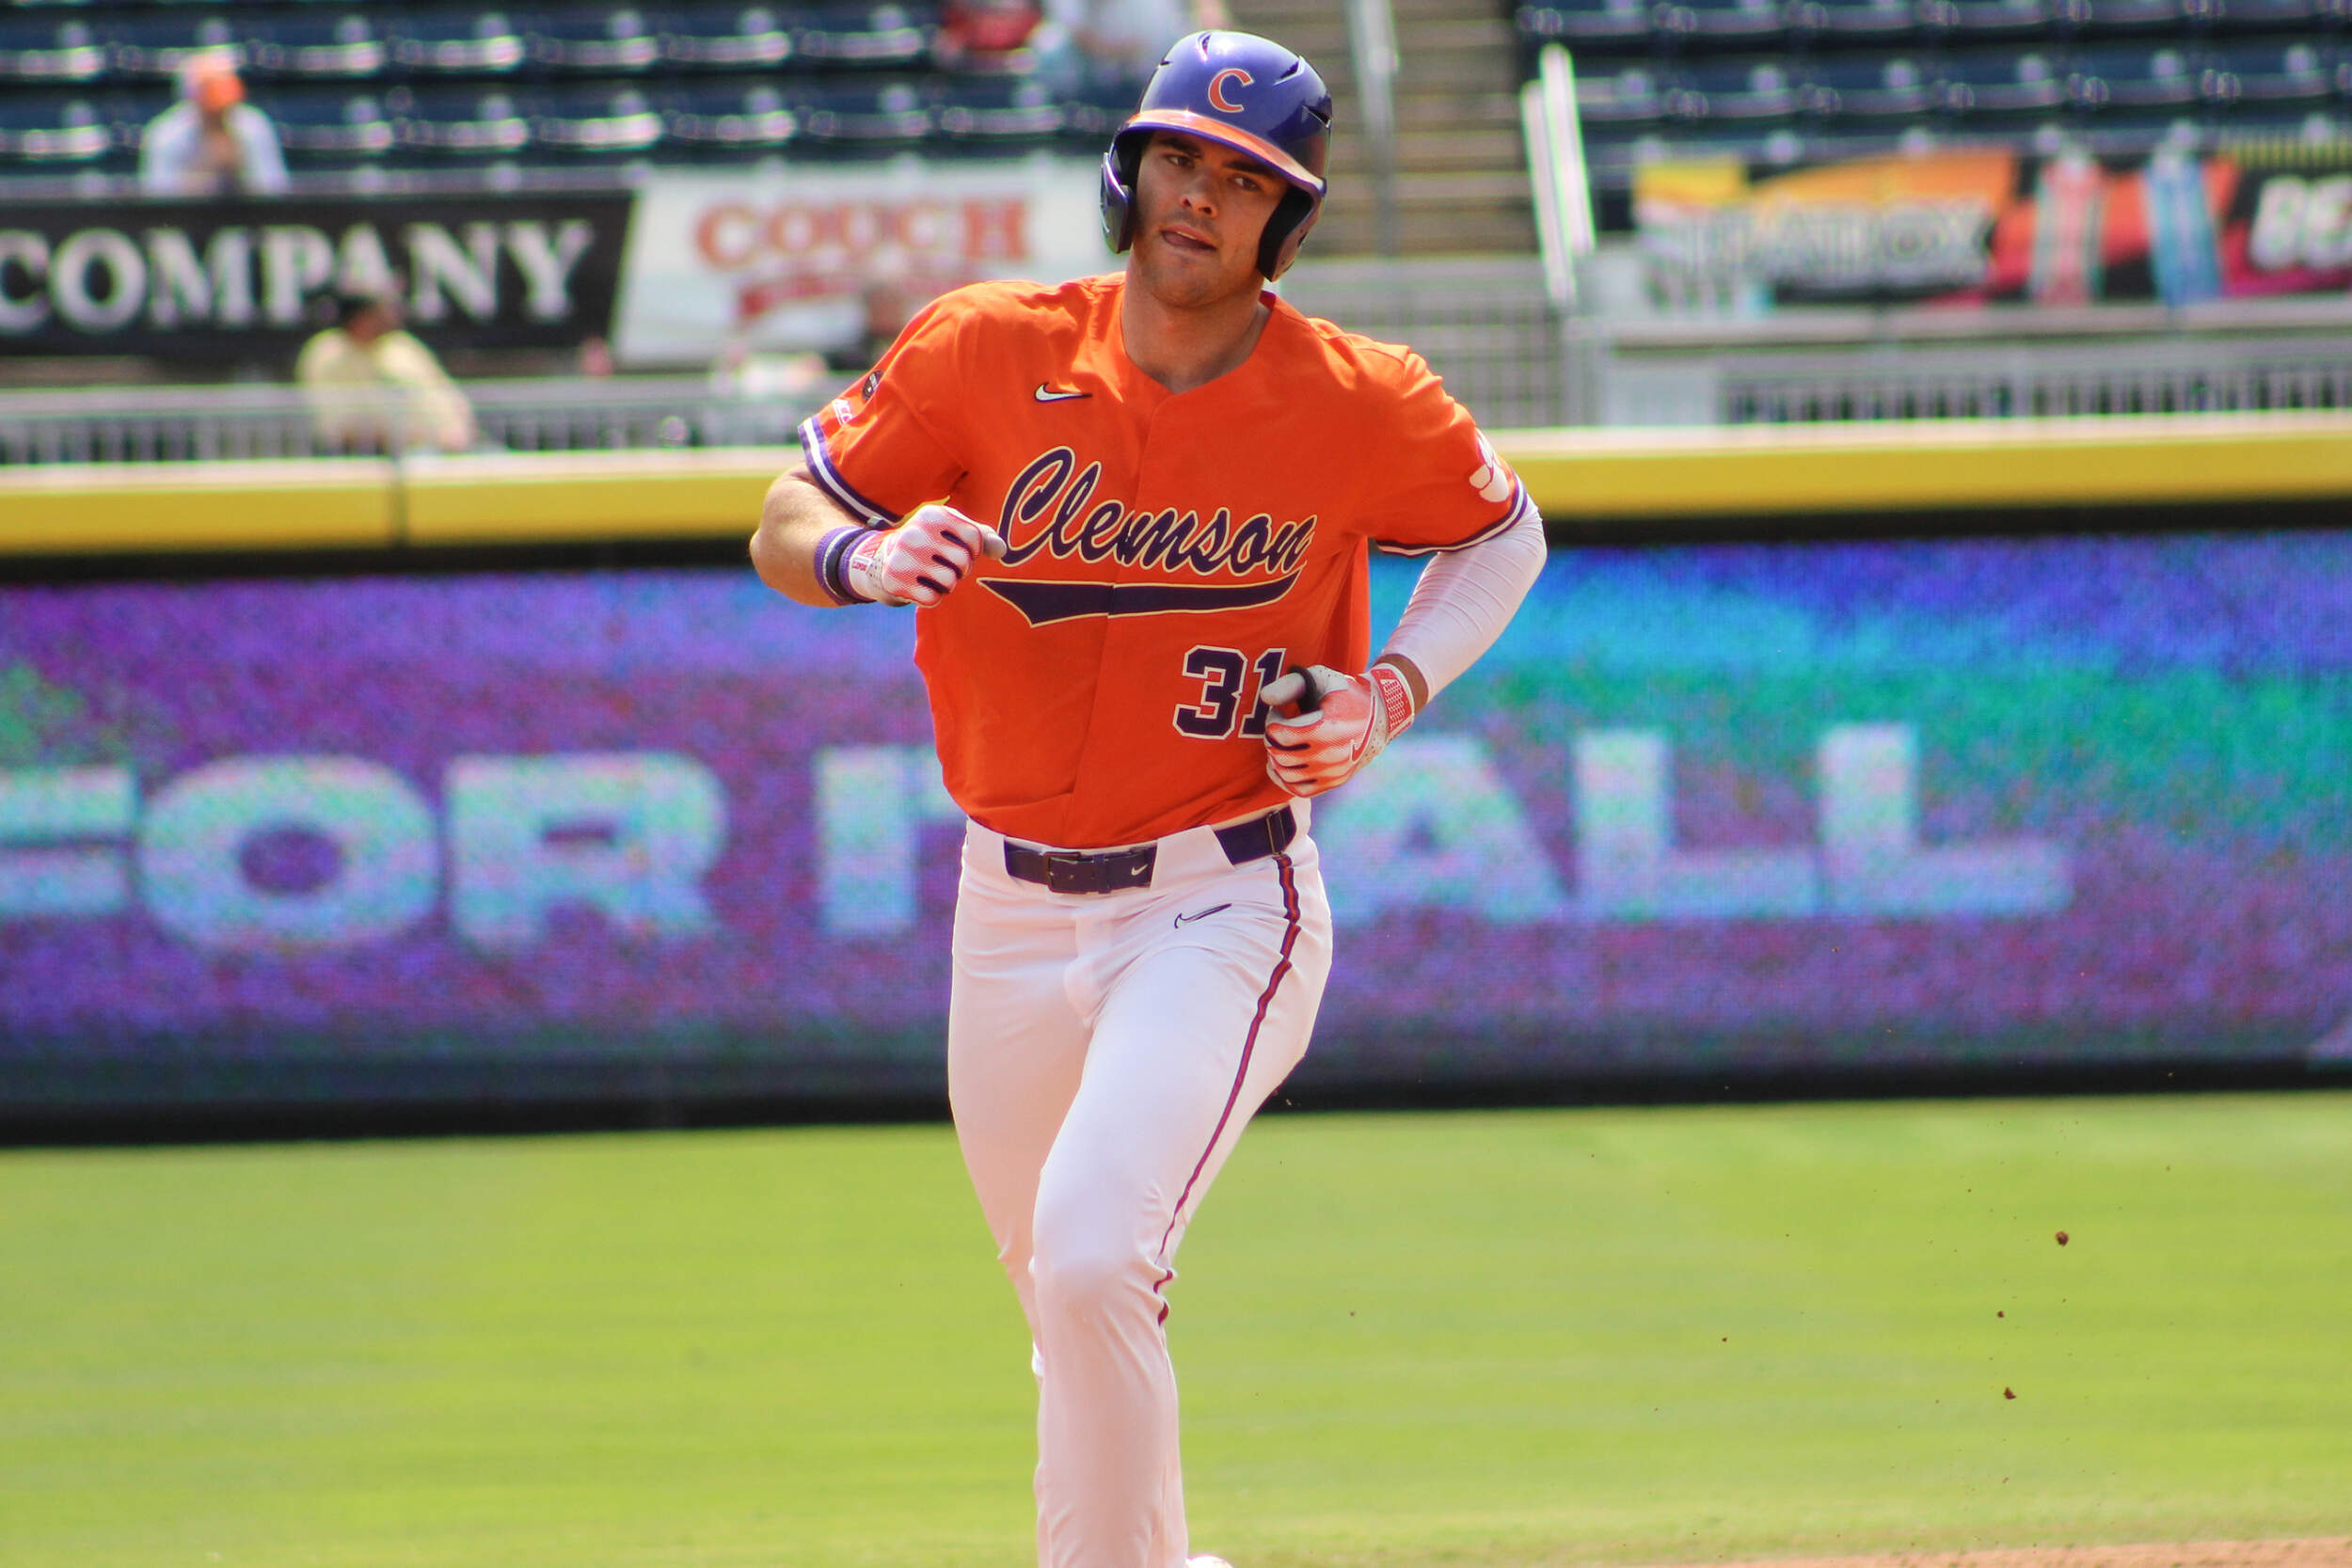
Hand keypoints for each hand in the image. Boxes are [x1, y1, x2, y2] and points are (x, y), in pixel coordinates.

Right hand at [842, 506, 1007, 606]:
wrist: (885, 557)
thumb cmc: (933, 543)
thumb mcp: (955, 531)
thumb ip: (983, 537)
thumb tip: (1002, 551)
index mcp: (934, 515)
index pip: (975, 539)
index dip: (973, 551)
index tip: (960, 549)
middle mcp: (915, 533)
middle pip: (963, 562)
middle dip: (961, 569)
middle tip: (946, 565)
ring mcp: (902, 557)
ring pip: (949, 582)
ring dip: (948, 584)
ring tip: (934, 575)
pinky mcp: (895, 581)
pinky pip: (932, 599)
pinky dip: (933, 598)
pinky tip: (921, 586)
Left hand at [1261, 662, 1416, 796]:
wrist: (1381, 715)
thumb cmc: (1345, 693)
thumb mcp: (1321, 678)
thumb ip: (1291, 684)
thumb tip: (1265, 699)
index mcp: (1327, 728)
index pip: (1279, 734)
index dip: (1272, 721)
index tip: (1280, 713)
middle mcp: (1331, 754)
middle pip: (1279, 755)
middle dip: (1272, 739)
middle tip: (1280, 728)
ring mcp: (1333, 771)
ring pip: (1286, 774)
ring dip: (1276, 758)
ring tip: (1283, 744)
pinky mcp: (1334, 782)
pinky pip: (1299, 790)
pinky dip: (1285, 779)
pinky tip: (1283, 764)